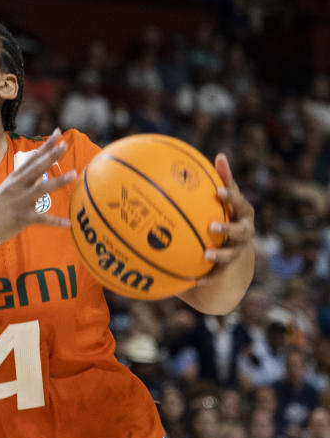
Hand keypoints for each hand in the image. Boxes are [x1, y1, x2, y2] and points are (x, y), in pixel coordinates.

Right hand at [0, 128, 75, 246]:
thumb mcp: (7, 190)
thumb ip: (24, 182)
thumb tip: (40, 175)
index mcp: (15, 179)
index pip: (33, 158)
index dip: (46, 146)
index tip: (58, 133)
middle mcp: (17, 187)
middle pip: (37, 168)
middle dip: (51, 156)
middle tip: (64, 145)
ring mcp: (20, 201)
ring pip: (42, 189)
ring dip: (58, 181)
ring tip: (73, 174)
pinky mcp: (22, 218)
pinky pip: (43, 219)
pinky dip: (56, 222)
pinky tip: (69, 223)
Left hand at [199, 154, 254, 280]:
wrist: (235, 242)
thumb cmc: (227, 211)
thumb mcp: (226, 197)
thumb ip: (223, 178)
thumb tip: (220, 155)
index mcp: (243, 213)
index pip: (239, 203)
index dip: (231, 198)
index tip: (219, 192)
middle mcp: (244, 232)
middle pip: (240, 231)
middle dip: (228, 229)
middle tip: (211, 226)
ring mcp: (237, 250)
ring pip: (231, 255)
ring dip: (219, 255)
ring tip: (205, 256)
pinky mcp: (227, 267)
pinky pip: (217, 274)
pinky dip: (207, 277)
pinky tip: (193, 281)